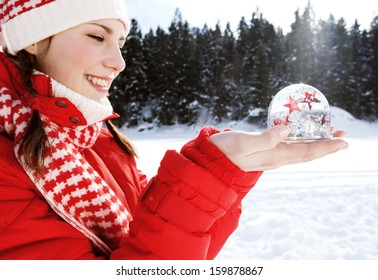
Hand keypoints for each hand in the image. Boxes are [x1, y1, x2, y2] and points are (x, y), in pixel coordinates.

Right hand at [209, 125, 347, 170]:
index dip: (326, 147)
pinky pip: (290, 148)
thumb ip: (265, 138)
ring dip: (316, 143)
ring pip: (300, 150)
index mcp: (273, 156)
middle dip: (326, 145)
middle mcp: (275, 158)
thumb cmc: (224, 151)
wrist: (210, 161)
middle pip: (307, 152)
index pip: (306, 152)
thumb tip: (287, 130)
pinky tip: (301, 136)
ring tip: (328, 135)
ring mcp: (270, 156)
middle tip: (343, 136)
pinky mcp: (264, 151)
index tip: (343, 141)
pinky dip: (301, 142)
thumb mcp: (243, 142)